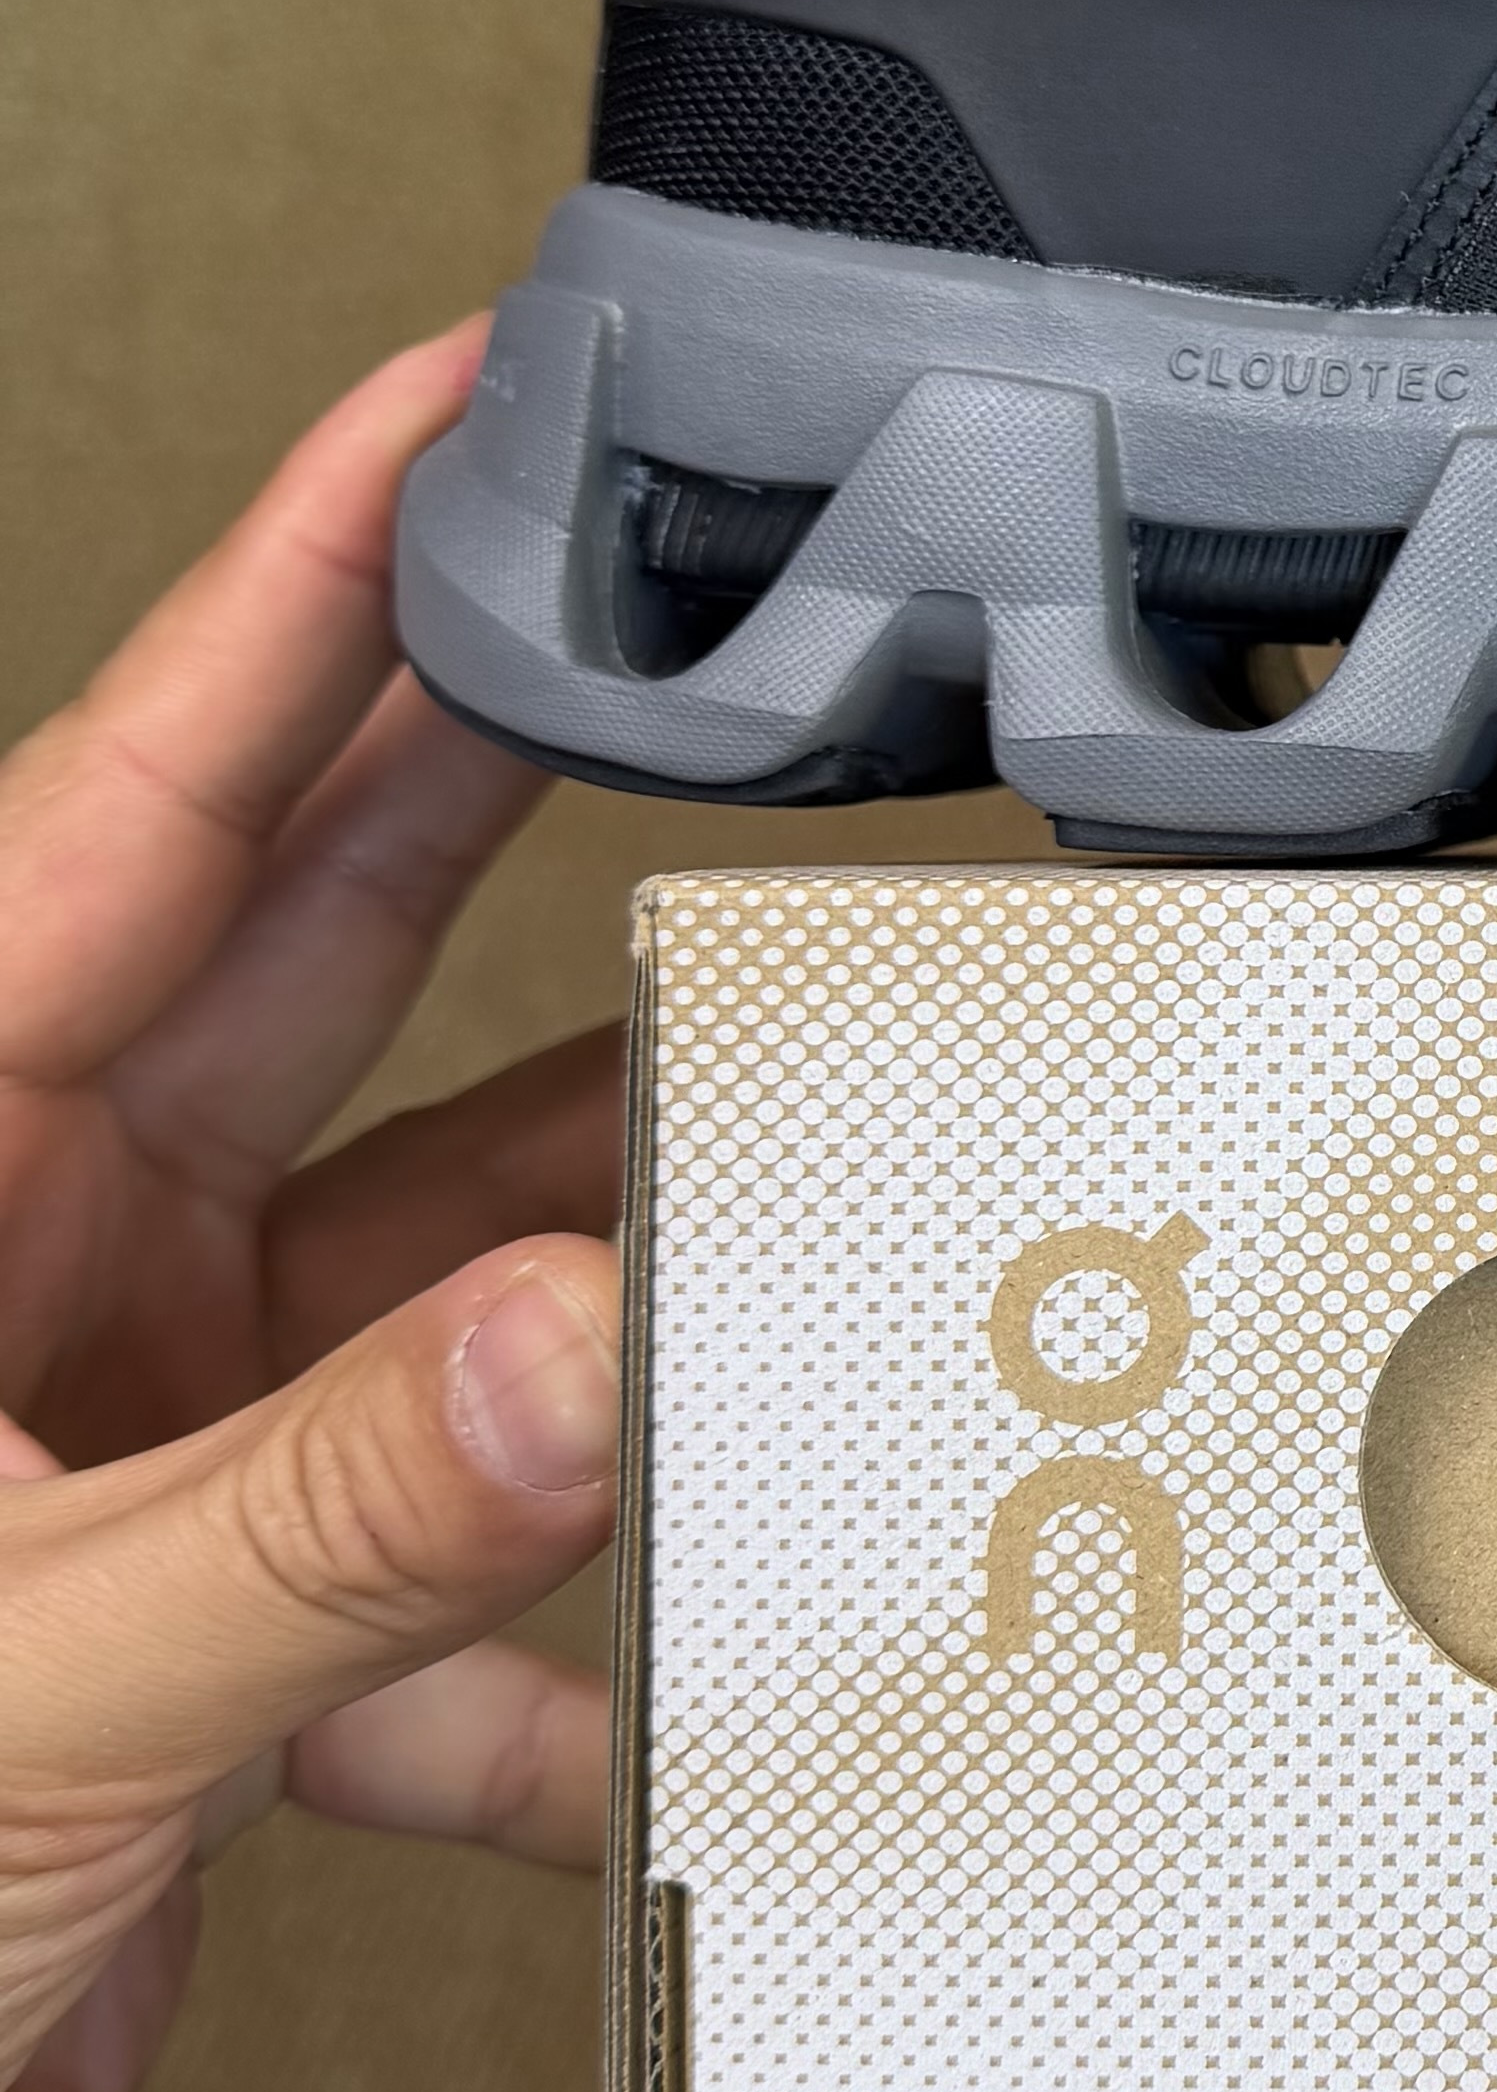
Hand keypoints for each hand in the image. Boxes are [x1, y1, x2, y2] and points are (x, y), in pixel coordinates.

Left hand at [0, 331, 620, 2091]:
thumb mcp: (8, 1692)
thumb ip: (310, 1528)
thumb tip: (580, 1349)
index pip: (135, 800)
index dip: (310, 580)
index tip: (468, 399)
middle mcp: (12, 1263)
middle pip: (314, 962)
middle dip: (525, 822)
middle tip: (717, 659)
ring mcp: (111, 1431)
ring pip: (433, 1269)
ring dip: (617, 1281)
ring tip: (819, 1217)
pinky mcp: (199, 1613)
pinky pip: (437, 1572)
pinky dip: (569, 1640)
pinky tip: (690, 1689)